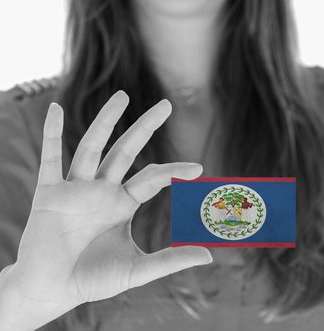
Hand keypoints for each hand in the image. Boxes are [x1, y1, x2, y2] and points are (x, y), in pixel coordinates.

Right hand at [2, 91, 211, 328]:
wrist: (52, 291)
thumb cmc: (92, 279)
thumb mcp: (136, 269)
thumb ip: (170, 260)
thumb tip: (209, 255)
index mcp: (122, 204)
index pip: (152, 178)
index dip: (174, 171)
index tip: (198, 168)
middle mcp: (102, 190)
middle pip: (126, 151)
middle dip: (145, 128)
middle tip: (166, 105)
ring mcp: (76, 189)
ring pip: (92, 147)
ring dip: (106, 121)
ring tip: (123, 96)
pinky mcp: (49, 194)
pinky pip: (49, 159)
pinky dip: (51, 134)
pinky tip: (55, 110)